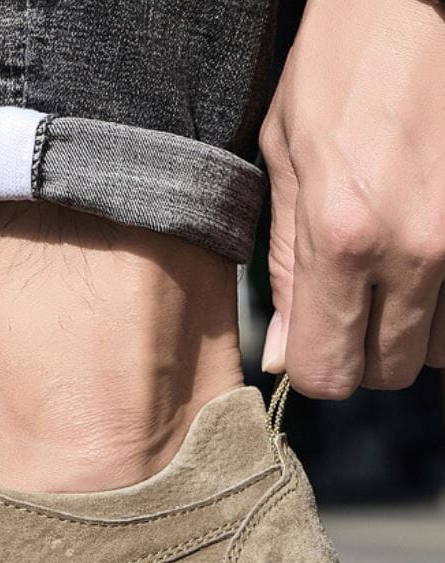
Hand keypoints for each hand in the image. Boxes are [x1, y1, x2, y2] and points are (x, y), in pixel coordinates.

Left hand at [261, 0, 444, 397]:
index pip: (329, 374)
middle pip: (389, 371)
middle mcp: (418, 249)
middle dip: (363, 350)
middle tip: (351, 302)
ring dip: (412, 326)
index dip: (314, 366)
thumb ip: (286, 274)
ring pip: (441, 347)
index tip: (311, 340)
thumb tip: (284, 356)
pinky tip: (427, 254)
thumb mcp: (285, 167)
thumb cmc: (338, 72)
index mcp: (344, 238)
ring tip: (392, 269)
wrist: (417, 0)